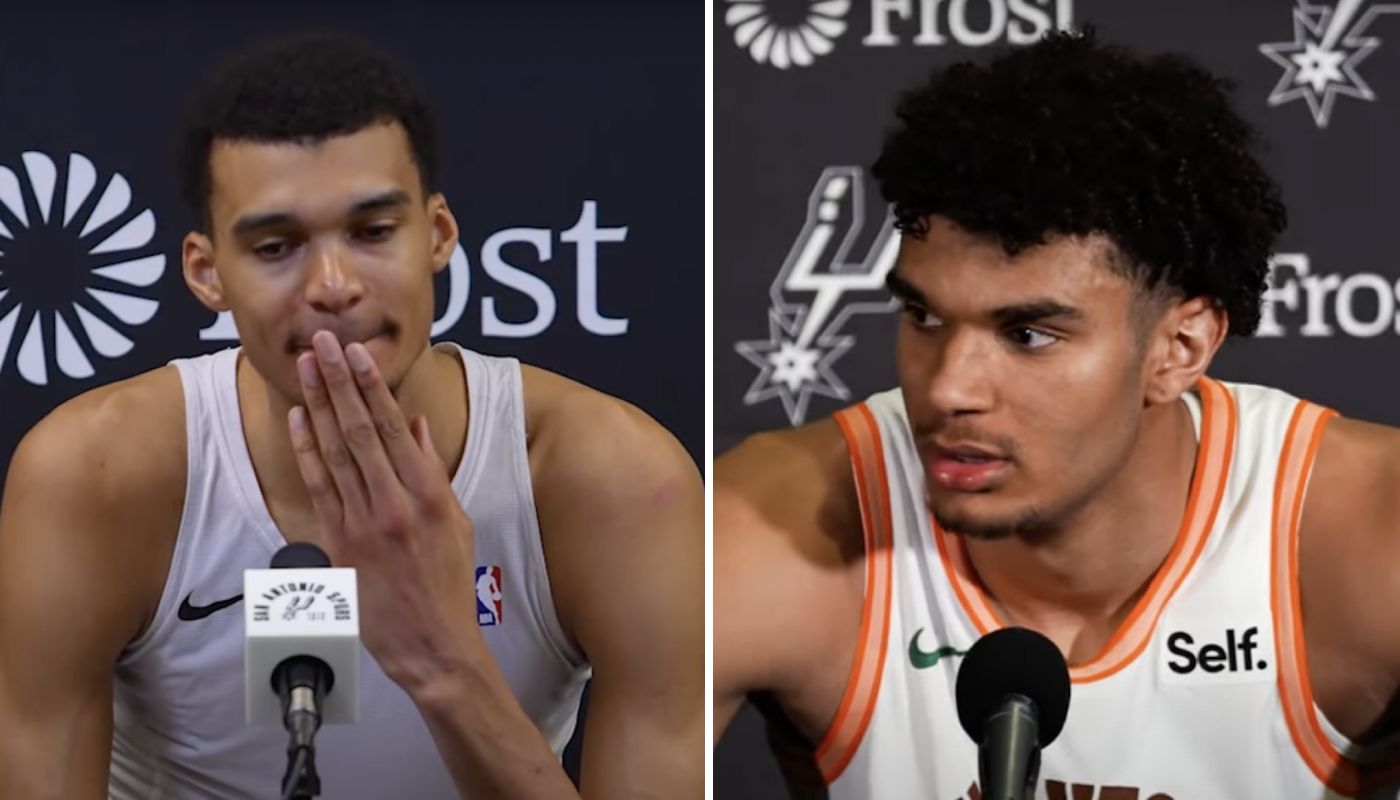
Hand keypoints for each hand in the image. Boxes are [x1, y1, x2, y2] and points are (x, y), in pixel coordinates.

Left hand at [288, 330, 482, 692]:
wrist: (433, 644)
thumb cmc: (448, 583)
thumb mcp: (457, 522)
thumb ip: (432, 472)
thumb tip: (415, 427)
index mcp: (430, 496)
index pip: (395, 428)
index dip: (372, 386)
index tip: (357, 353)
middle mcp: (394, 505)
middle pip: (360, 430)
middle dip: (338, 381)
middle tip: (322, 343)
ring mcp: (363, 525)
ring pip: (336, 452)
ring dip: (318, 404)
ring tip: (304, 367)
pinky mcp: (339, 545)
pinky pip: (319, 488)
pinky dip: (307, 450)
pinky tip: (300, 419)